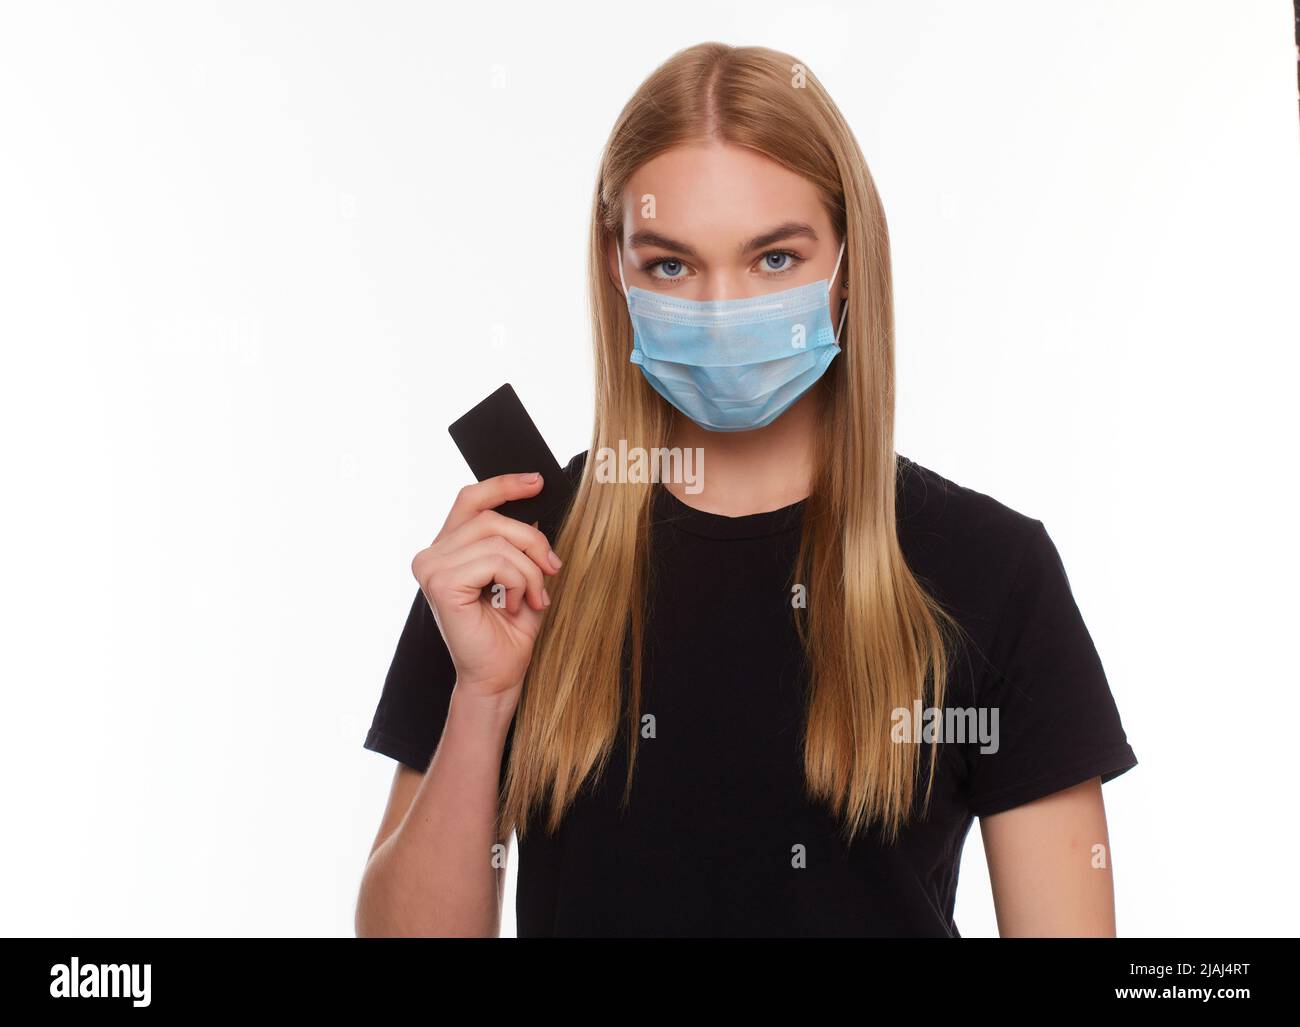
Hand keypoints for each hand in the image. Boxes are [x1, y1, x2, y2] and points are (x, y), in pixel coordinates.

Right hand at [411, 472, 562, 704]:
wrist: (499, 676)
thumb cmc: (509, 630)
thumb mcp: (521, 574)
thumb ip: (519, 542)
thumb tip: (534, 509)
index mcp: (446, 549)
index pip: (471, 500)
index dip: (504, 485)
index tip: (537, 481)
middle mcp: (431, 555)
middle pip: (492, 517)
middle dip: (532, 540)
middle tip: (553, 569)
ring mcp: (432, 568)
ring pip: (498, 539)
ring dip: (529, 569)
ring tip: (535, 597)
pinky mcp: (442, 584)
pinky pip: (495, 561)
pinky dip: (519, 581)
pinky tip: (515, 605)